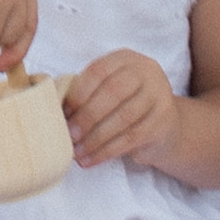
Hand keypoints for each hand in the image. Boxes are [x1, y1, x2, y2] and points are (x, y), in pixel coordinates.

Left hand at [65, 50, 183, 172]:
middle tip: (70, 135)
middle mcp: (146, 72)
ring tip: (77, 152)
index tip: (63, 113)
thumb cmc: (124, 104)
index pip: (99, 71)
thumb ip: (86, 94)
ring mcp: (159, 96)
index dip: (78, 93)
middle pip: (114, 92)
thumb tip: (55, 112)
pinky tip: (91, 160)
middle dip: (88, 116)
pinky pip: (132, 137)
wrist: (164, 124)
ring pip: (124, 117)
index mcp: (126, 59)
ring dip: (96, 138)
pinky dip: (108, 151)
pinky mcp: (163, 122)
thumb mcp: (107, 90)